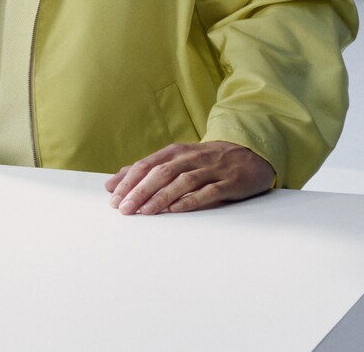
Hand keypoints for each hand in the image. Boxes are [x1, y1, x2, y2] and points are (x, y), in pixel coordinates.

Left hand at [106, 140, 274, 214]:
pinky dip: (191, 200)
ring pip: (182, 181)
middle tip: (125, 209)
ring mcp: (210, 169)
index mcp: (175, 152)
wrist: (249, 153)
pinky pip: (209, 191)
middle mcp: (190, 158)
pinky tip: (177, 209)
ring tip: (145, 211)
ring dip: (161, 196)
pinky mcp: (229, 182)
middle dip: (140, 191)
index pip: (146, 165)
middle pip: (161, 173)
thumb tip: (114, 182)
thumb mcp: (176, 159)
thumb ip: (147, 170)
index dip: (129, 181)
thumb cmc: (206, 161)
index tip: (114, 199)